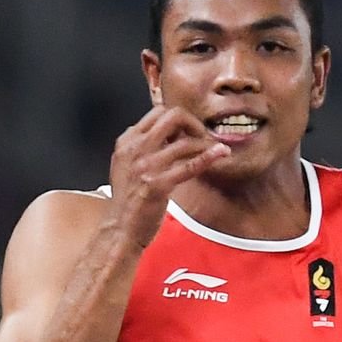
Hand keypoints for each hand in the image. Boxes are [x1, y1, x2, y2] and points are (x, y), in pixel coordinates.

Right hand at [108, 105, 229, 248]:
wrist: (120, 228)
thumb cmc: (127, 199)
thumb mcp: (127, 165)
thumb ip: (143, 147)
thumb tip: (170, 134)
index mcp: (127, 141)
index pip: (158, 112)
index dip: (178, 119)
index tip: (188, 132)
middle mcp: (135, 148)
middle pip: (172, 117)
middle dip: (193, 123)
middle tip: (202, 136)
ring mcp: (146, 166)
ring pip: (185, 142)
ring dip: (205, 143)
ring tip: (215, 149)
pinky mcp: (158, 185)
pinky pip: (190, 166)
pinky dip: (209, 157)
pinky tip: (222, 153)